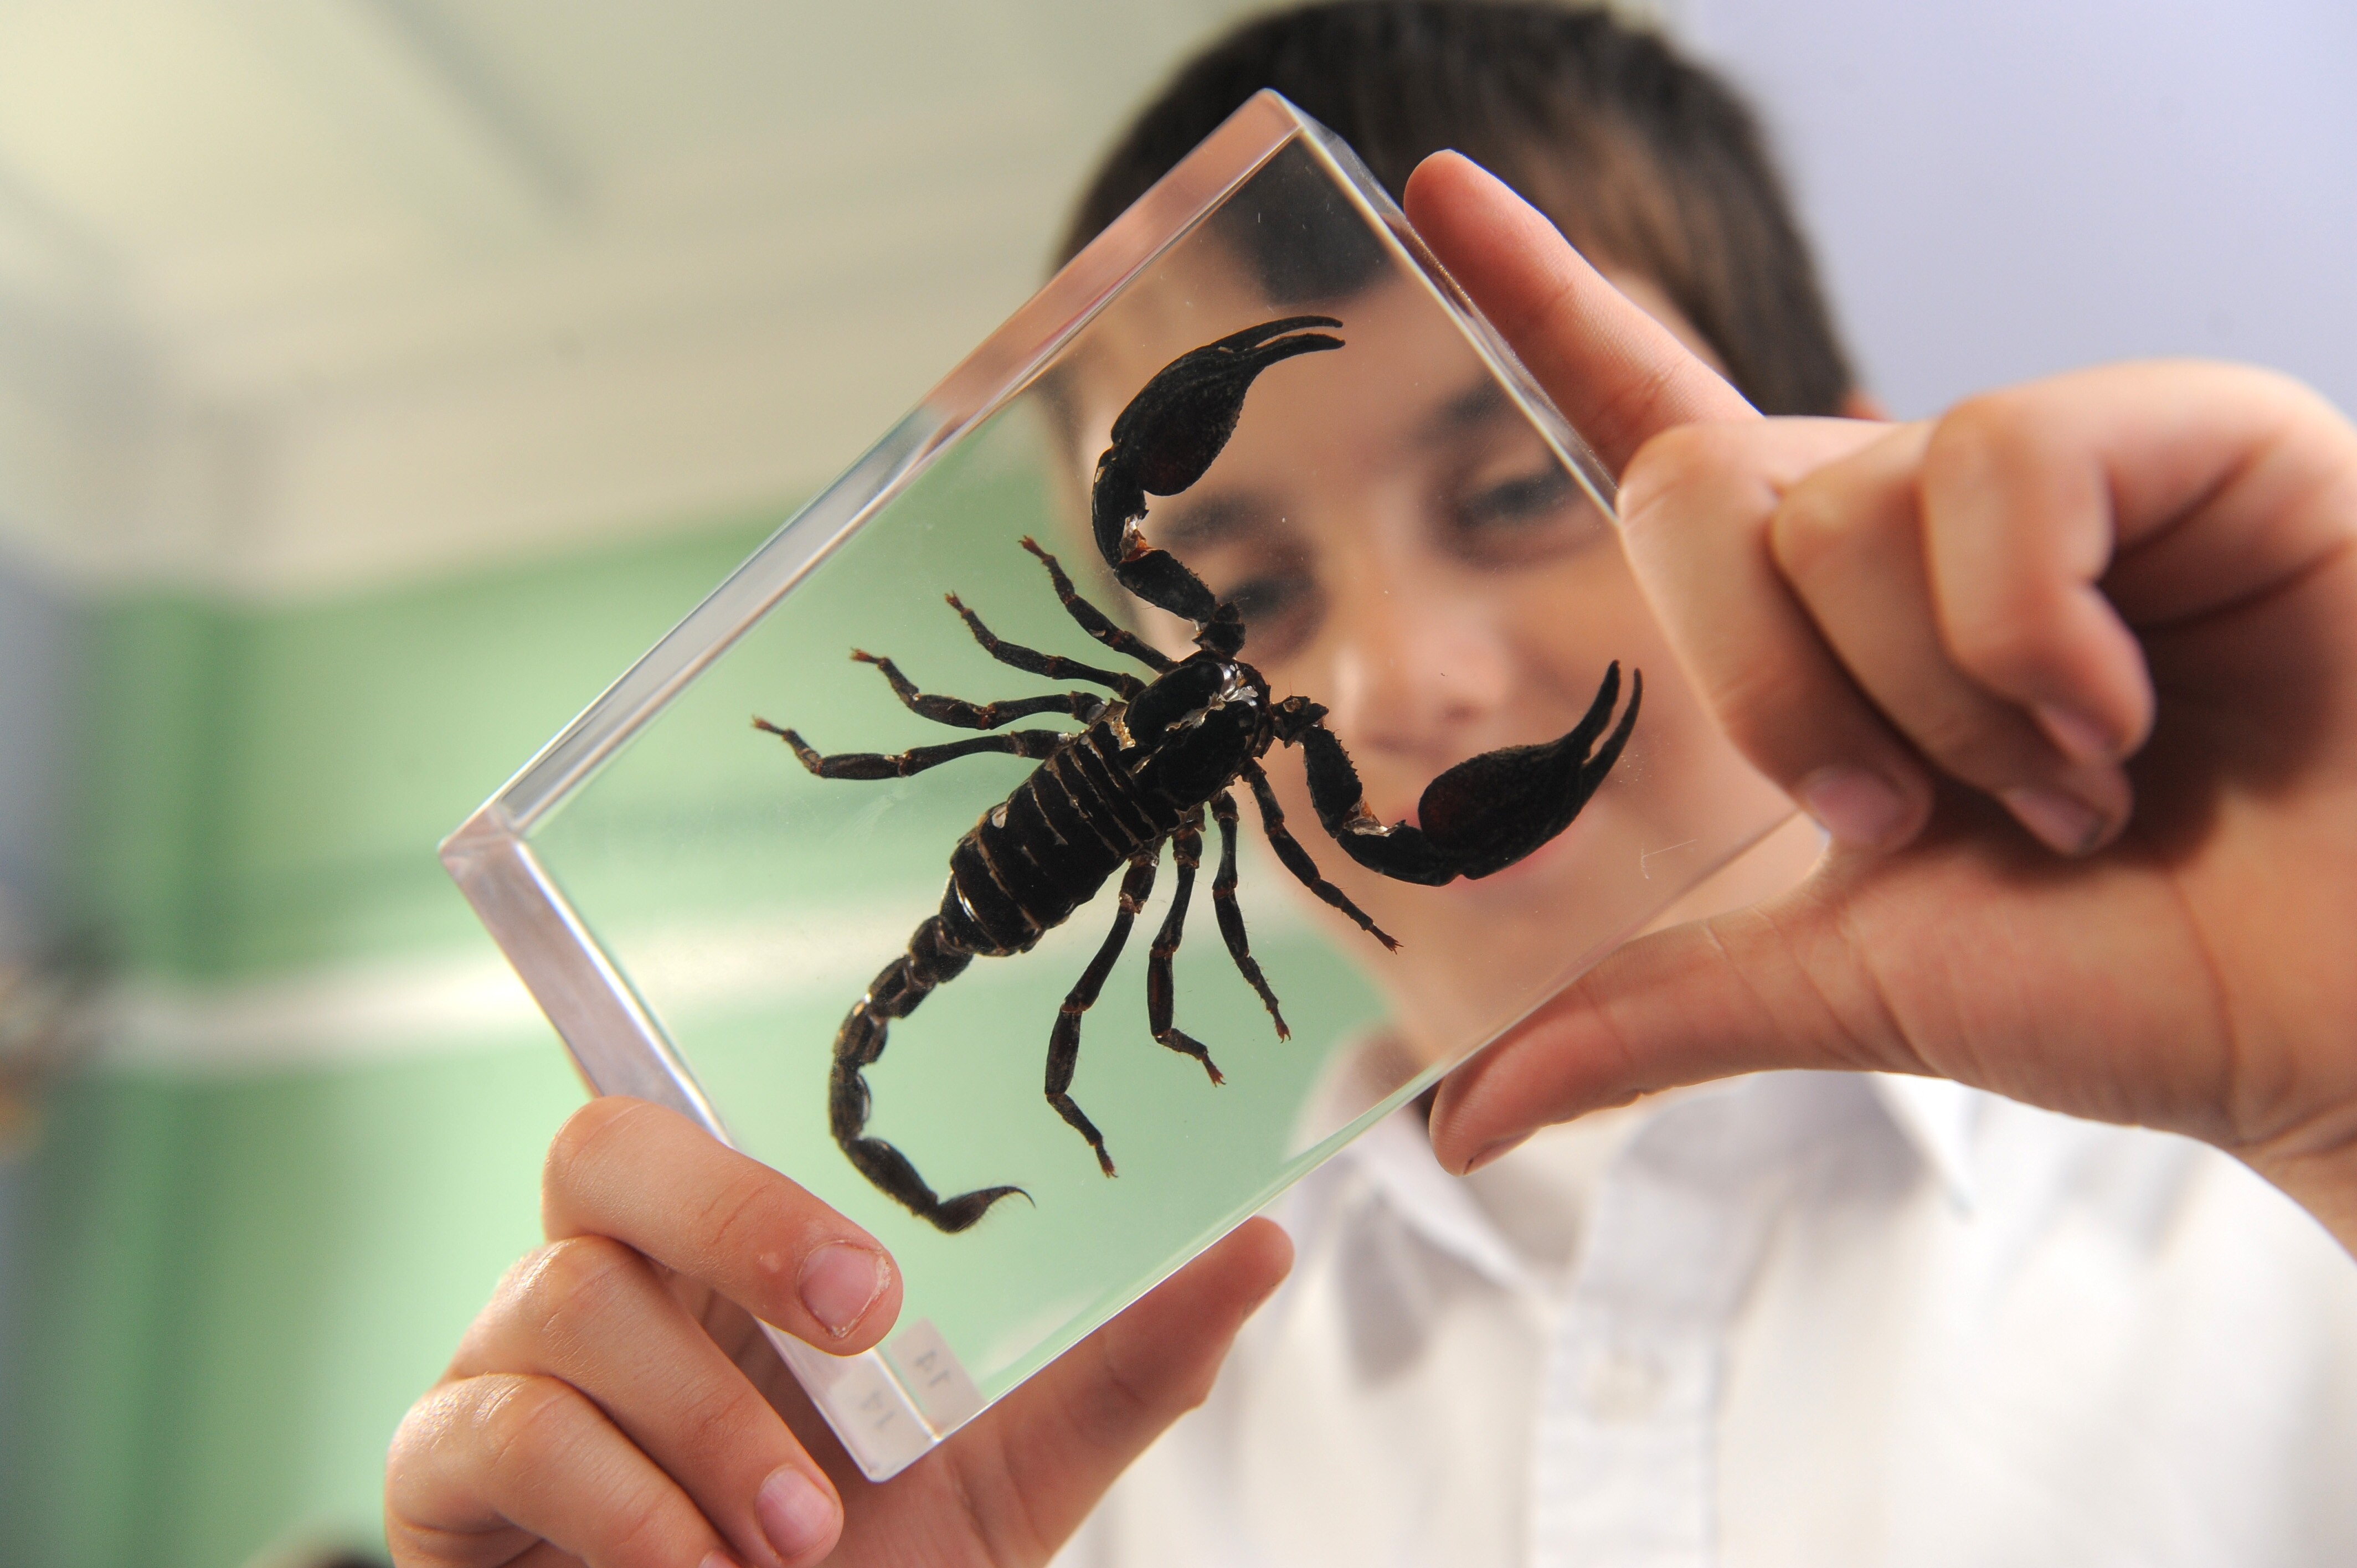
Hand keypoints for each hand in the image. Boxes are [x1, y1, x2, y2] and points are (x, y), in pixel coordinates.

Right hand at [387, 1097, 1290, 1566]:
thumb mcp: (1011, 1485)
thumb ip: (1122, 1369)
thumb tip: (1262, 1246)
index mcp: (725, 1269)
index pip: (693, 1125)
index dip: (752, 1172)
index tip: (882, 1291)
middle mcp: (608, 1290)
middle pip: (601, 1148)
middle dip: (730, 1230)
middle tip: (856, 1338)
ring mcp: (508, 1374)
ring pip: (561, 1297)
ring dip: (703, 1419)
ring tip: (795, 1534)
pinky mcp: (442, 1477)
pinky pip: (489, 1424)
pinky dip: (611, 1498)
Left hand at [1402, 152, 2356, 1251]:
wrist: (2332, 1021)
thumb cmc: (2130, 977)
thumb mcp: (1842, 980)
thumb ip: (1646, 1013)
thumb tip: (1457, 1120)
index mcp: (1828, 611)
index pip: (1658, 417)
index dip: (1547, 295)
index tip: (1439, 187)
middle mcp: (1921, 514)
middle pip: (1699, 485)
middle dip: (1775, 695)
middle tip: (1913, 808)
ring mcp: (2056, 467)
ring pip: (1843, 500)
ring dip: (1934, 701)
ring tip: (2069, 784)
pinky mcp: (2189, 434)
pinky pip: (2001, 469)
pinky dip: (2032, 634)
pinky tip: (2125, 710)